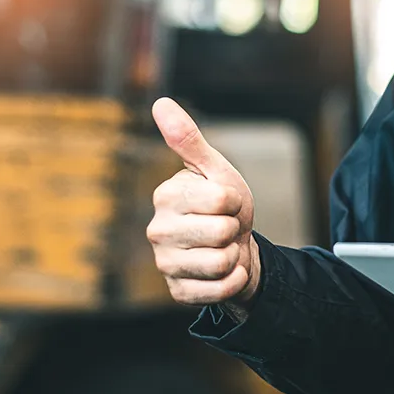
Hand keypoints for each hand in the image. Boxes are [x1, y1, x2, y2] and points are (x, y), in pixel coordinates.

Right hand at [147, 98, 259, 306]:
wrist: (235, 246)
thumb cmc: (224, 205)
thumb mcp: (214, 169)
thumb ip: (188, 139)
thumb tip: (160, 102)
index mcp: (166, 196)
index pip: (222, 199)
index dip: (235, 200)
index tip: (227, 202)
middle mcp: (157, 230)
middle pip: (222, 231)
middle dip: (234, 228)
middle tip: (225, 226)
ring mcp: (165, 263)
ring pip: (221, 261)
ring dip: (234, 255)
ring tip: (223, 248)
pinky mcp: (179, 292)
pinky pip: (220, 289)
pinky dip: (234, 280)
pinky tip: (226, 270)